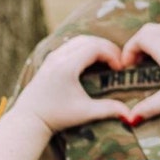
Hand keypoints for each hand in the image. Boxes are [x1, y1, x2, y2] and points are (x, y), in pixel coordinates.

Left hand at [12, 35, 129, 135]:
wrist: (29, 120)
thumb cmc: (57, 116)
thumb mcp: (85, 113)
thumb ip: (108, 110)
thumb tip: (130, 114)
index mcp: (67, 66)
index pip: (95, 48)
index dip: (112, 54)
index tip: (120, 68)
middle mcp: (58, 57)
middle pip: (89, 40)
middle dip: (107, 48)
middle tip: (119, 62)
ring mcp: (53, 56)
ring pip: (80, 40)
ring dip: (97, 46)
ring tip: (109, 60)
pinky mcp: (51, 60)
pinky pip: (72, 45)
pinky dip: (87, 48)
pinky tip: (94, 61)